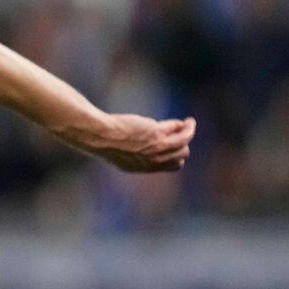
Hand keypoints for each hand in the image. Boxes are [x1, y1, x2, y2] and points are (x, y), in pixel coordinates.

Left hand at [69, 114, 195, 172]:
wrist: (99, 136)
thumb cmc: (105, 141)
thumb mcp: (122, 155)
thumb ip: (137, 155)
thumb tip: (146, 145)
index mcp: (144, 167)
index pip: (172, 166)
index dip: (176, 156)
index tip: (175, 146)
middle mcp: (153, 161)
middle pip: (181, 155)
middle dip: (183, 144)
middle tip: (184, 133)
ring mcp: (157, 148)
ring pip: (183, 142)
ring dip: (189, 132)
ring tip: (189, 124)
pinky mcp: (157, 134)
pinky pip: (178, 129)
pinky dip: (185, 125)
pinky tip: (185, 120)